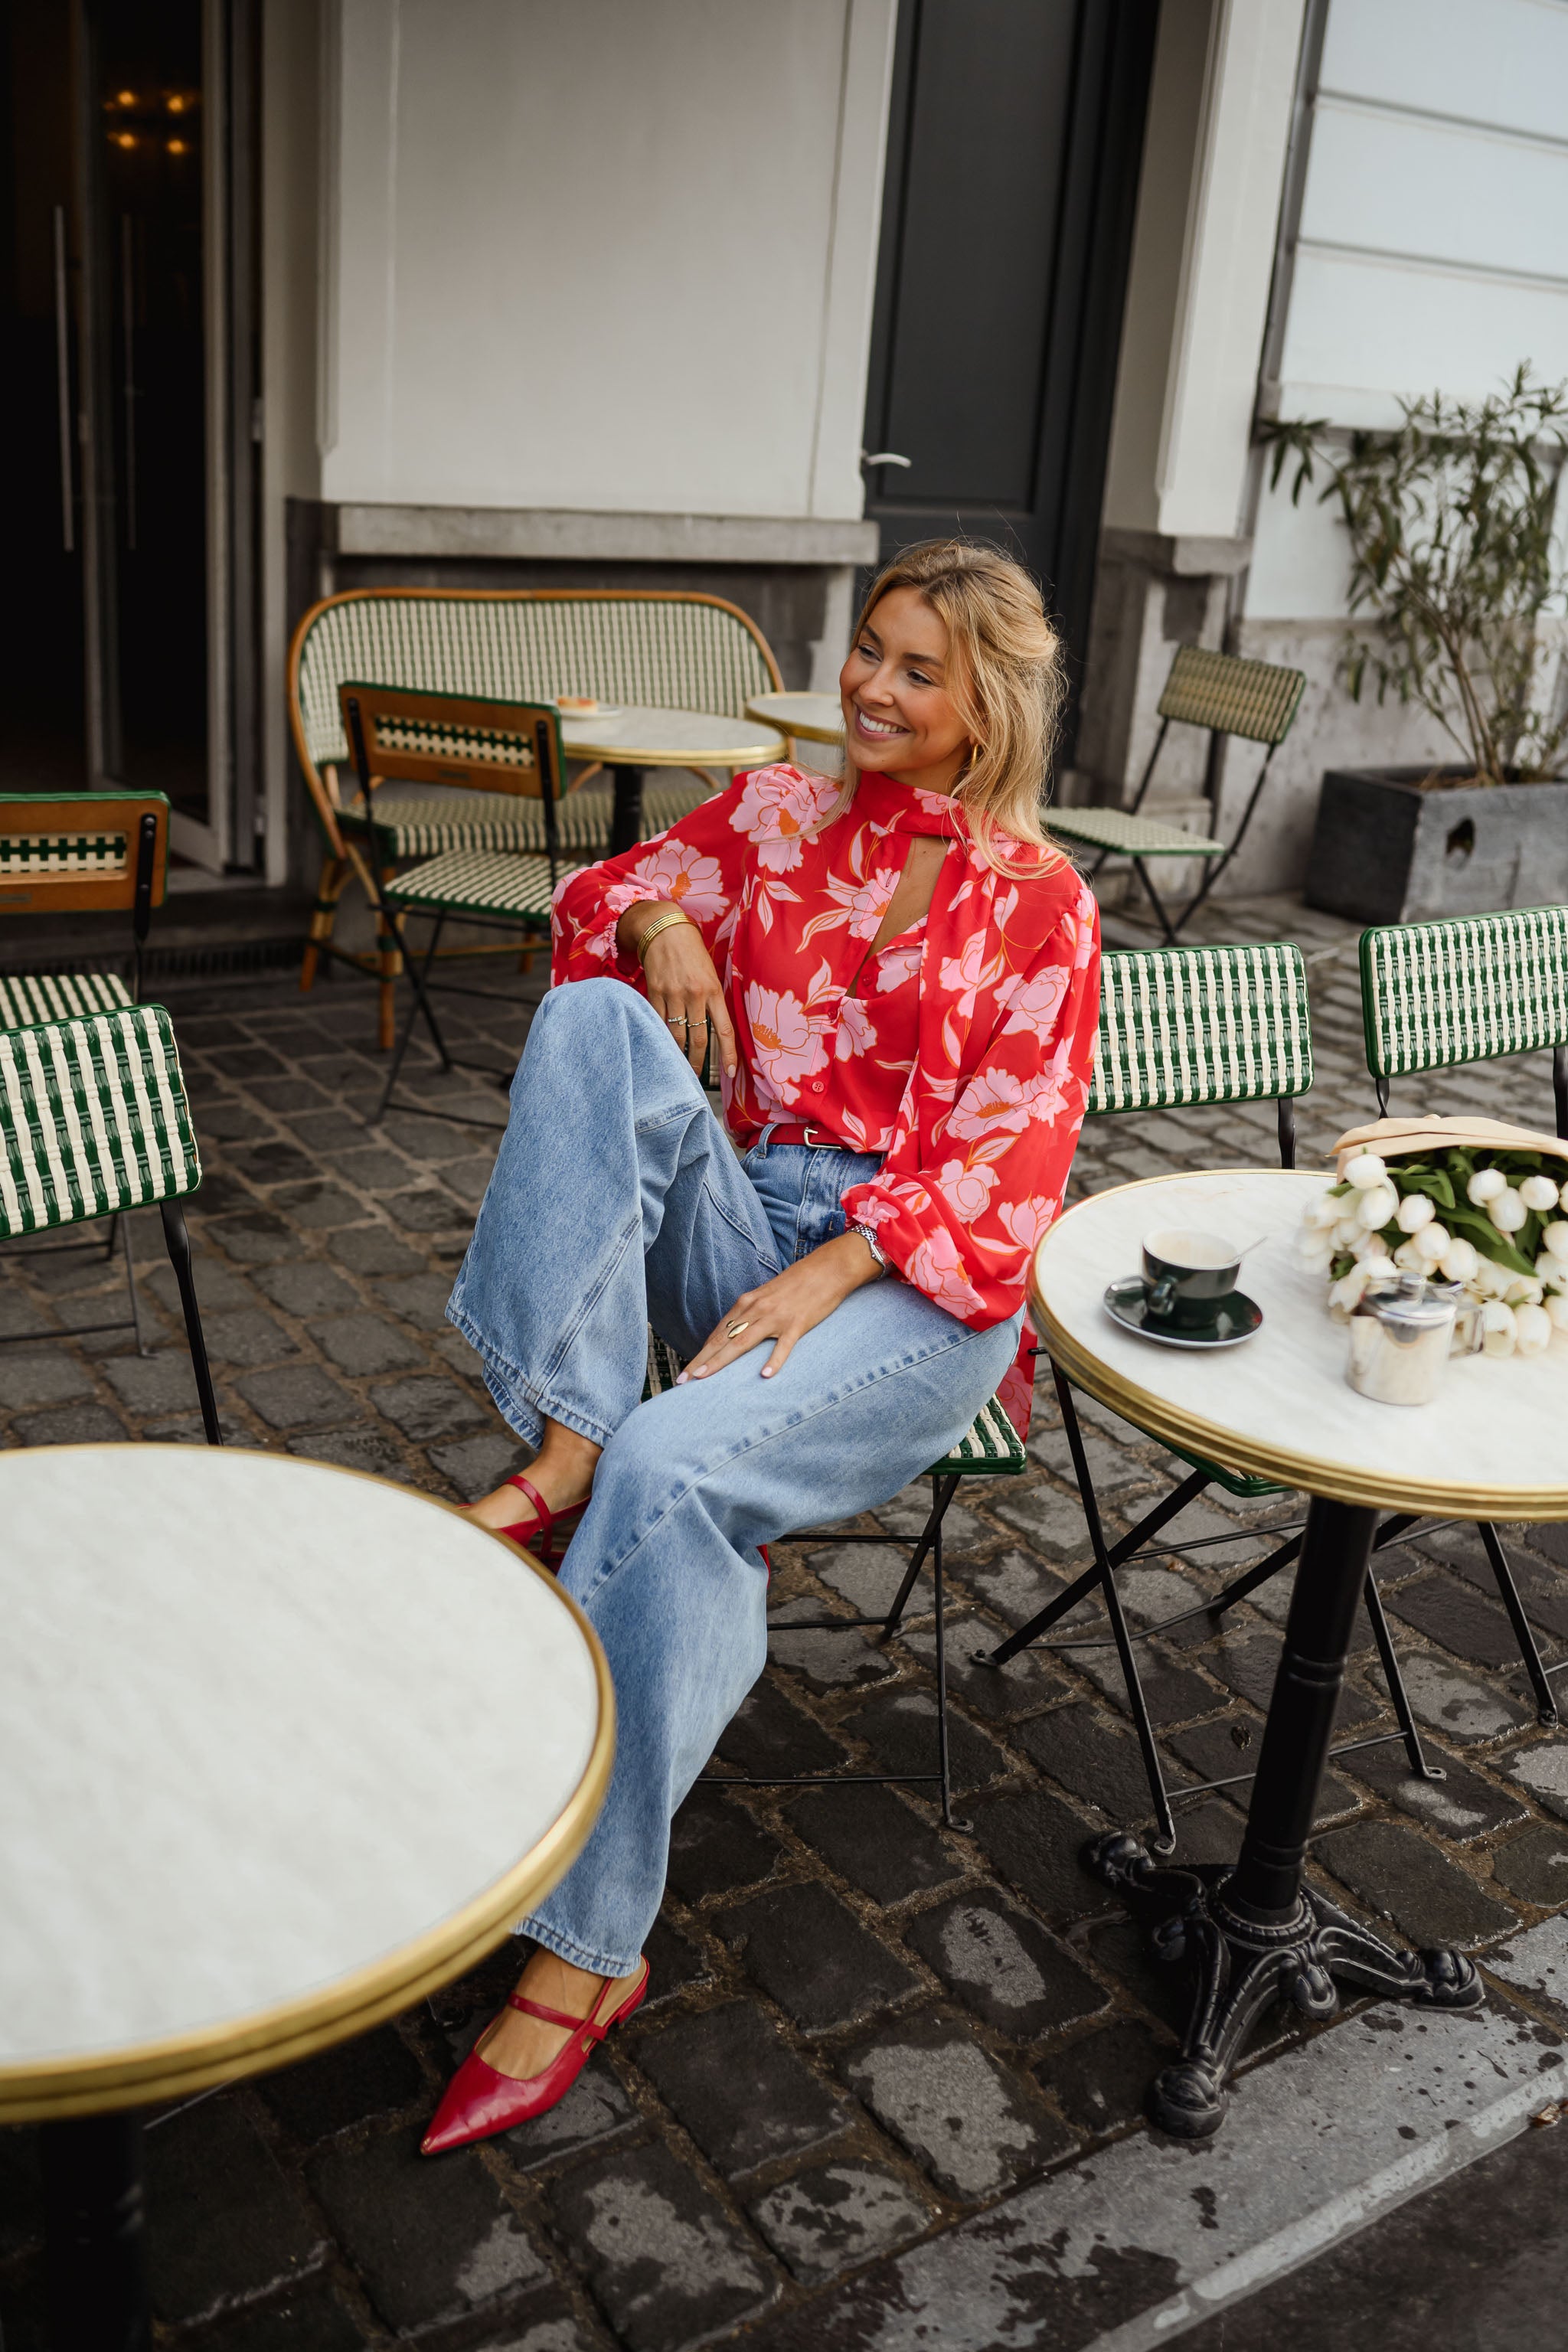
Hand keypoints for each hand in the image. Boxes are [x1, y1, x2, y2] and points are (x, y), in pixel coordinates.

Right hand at [618, 902, 736, 1078]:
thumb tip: (715, 1028)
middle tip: (696, 1075)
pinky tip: (660, 1045)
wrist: (664, 929)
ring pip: (676, 1035)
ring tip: (678, 1065)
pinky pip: (657, 1022)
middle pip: (699, 1039)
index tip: (730, 1073)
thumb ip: (713, 998)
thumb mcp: (710, 973)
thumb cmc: (691, 951)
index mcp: (714, 990)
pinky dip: (659, 1036)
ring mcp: (673, 995)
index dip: (728, 1055)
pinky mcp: (654, 993)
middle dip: (699, 1062)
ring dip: (678, 1054)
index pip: (724, 1030)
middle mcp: (695, 995)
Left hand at [679, 1230, 883, 1383]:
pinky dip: (774, 1360)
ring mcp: (775, 1317)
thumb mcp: (767, 1297)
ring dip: (720, 1361)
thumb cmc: (797, 1284)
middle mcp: (755, 1309)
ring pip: (742, 1342)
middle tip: (682, 1380)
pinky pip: (783, 1345)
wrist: (827, 1268)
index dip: (701, 1353)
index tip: (686, 1371)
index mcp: (747, 1303)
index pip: (718, 1333)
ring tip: (703, 1378)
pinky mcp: (797, 1323)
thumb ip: (751, 1315)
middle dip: (701, 1361)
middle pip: (723, 1339)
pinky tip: (764, 1375)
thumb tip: (735, 1336)